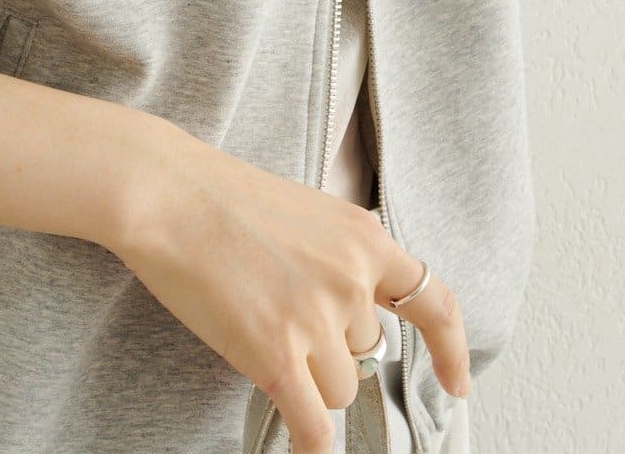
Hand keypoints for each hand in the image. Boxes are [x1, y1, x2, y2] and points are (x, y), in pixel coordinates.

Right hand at [104, 127, 470, 453]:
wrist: (167, 194)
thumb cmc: (219, 196)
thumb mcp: (305, 210)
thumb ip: (340, 257)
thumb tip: (353, 311)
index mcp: (363, 237)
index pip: (431, 300)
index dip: (450, 349)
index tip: (457, 381)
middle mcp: (350, 278)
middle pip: (366, 353)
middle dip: (330, 346)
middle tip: (277, 309)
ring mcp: (316, 318)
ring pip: (338, 389)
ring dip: (305, 377)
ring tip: (257, 327)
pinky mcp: (277, 354)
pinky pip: (314, 425)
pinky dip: (312, 444)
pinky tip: (305, 445)